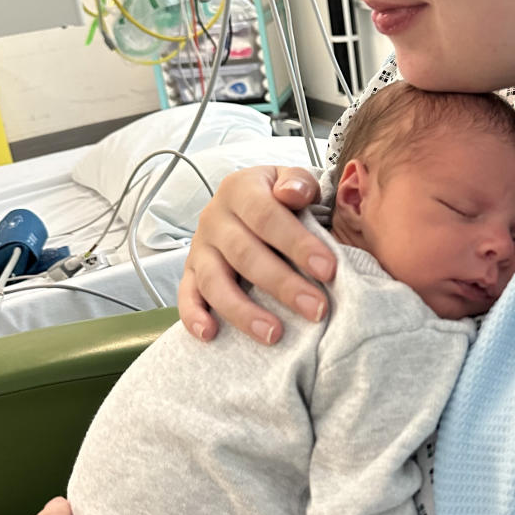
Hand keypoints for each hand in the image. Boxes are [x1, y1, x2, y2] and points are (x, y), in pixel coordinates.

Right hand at [178, 165, 335, 344]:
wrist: (249, 203)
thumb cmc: (279, 198)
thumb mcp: (292, 180)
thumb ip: (299, 182)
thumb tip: (293, 193)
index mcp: (241, 189)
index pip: (267, 216)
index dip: (297, 243)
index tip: (328, 270)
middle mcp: (214, 217)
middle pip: (245, 254)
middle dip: (283, 284)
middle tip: (316, 308)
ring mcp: (200, 247)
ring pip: (215, 282)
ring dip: (244, 311)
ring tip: (274, 334)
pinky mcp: (190, 273)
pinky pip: (187, 295)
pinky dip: (194, 315)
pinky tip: (211, 334)